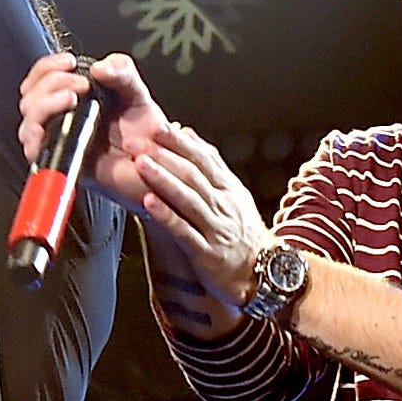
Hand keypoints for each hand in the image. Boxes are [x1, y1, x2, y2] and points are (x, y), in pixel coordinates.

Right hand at [16, 50, 171, 207]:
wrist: (152, 162)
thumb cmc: (142, 130)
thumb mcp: (136, 92)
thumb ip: (122, 72)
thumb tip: (100, 67)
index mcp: (72, 97)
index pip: (41, 77)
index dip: (48, 67)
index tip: (69, 63)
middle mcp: (59, 118)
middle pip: (30, 97)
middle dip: (51, 83)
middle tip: (80, 86)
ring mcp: (58, 140)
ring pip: (29, 122)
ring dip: (43, 105)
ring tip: (71, 100)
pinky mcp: (60, 161)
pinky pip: (34, 151)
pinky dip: (35, 138)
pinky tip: (49, 129)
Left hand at [129, 119, 276, 308]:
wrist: (264, 273)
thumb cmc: (243, 233)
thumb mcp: (234, 194)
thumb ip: (211, 165)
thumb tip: (187, 134)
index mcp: (228, 189)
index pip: (204, 159)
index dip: (179, 143)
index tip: (158, 127)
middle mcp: (223, 205)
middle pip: (193, 175)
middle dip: (163, 156)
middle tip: (137, 141)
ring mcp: (216, 228)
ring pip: (188, 199)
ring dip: (162, 180)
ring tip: (140, 163)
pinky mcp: (206, 253)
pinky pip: (184, 231)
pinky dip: (166, 216)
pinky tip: (148, 203)